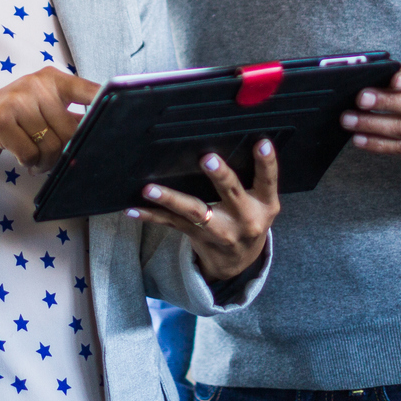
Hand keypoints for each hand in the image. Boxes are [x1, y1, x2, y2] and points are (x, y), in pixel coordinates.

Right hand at [0, 67, 101, 171]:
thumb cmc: (13, 118)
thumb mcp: (42, 106)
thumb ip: (69, 114)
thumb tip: (102, 132)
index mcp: (52, 79)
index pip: (89, 90)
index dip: (106, 106)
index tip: (121, 122)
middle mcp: (36, 84)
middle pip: (71, 130)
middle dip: (66, 152)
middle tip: (54, 157)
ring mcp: (17, 100)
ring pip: (52, 145)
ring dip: (46, 161)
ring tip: (37, 158)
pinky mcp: (1, 120)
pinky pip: (31, 153)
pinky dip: (30, 163)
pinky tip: (23, 158)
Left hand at [127, 139, 278, 282]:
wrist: (239, 262)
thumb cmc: (249, 218)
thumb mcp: (262, 203)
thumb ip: (253, 179)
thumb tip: (228, 138)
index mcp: (264, 205)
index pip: (268, 181)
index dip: (267, 163)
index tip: (262, 143)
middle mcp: (245, 219)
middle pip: (231, 194)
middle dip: (219, 177)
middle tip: (207, 159)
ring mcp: (220, 231)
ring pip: (194, 212)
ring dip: (171, 199)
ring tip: (151, 189)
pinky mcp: (197, 236)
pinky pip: (171, 224)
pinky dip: (150, 215)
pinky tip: (132, 209)